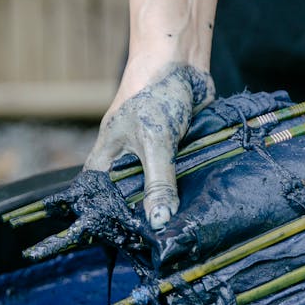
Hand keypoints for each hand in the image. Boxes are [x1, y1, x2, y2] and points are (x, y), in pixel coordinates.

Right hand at [86, 62, 214, 229]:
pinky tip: (201, 206)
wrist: (180, 61)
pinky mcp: (173, 152)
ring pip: (160, 189)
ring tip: (188, 228)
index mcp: (105, 161)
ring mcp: (149, 156)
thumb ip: (158, 184)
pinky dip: (188, 187)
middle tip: (171, 240)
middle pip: (135, 200)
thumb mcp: (155, 143)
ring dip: (174, 202)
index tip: (139, 244)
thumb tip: (159, 222)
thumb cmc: (155, 95)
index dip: (119, 222)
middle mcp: (124, 162)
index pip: (103, 202)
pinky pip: (179, 177)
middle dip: (151, 215)